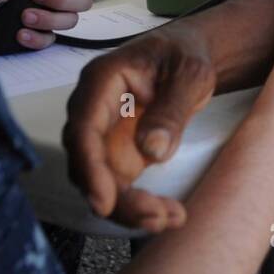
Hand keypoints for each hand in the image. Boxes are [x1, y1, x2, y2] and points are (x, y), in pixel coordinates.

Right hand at [63, 19, 219, 231]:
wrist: (187, 58)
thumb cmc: (185, 55)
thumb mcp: (190, 74)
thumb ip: (172, 108)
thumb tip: (151, 150)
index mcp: (102, 80)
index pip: (83, 128)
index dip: (89, 167)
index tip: (104, 201)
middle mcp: (93, 110)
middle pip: (86, 162)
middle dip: (115, 197)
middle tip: (154, 217)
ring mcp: (103, 135)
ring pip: (99, 181)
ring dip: (128, 208)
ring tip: (169, 218)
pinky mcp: (116, 154)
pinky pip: (117, 188)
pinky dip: (139, 205)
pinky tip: (169, 214)